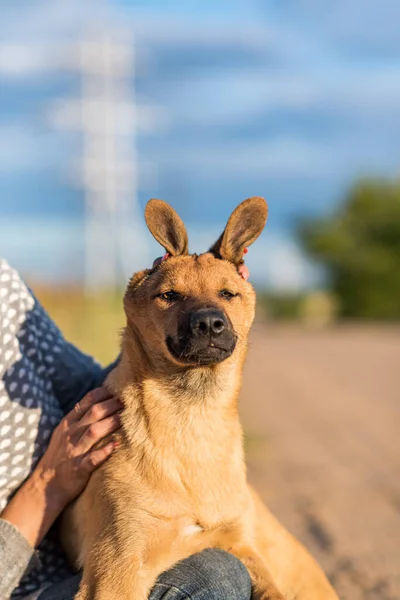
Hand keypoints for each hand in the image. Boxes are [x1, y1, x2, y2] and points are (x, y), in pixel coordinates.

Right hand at [36, 387, 121, 509]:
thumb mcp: (64, 433)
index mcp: (68, 424)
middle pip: (93, 414)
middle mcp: (71, 435)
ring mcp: (74, 451)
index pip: (86, 402)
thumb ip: (79, 418)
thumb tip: (99, 401)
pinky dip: (104, 452)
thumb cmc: (60, 456)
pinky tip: (115, 445)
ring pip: (94, 432)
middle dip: (111, 405)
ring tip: (125, 418)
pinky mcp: (78, 469)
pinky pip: (92, 459)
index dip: (103, 394)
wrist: (45, 485)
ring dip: (111, 423)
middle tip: (127, 402)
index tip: (117, 390)